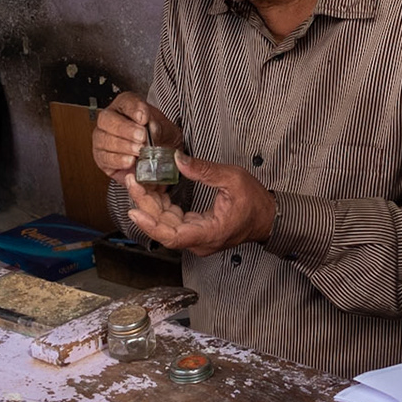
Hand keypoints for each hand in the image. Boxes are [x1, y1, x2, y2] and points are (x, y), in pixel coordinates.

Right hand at [91, 91, 180, 178]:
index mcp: (127, 106)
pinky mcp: (102, 158)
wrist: (160, 158)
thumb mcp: (167, 131)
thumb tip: (152, 130)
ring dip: (123, 146)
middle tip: (141, 136)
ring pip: (103, 139)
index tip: (144, 118)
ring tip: (138, 151)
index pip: (125, 101)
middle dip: (125, 128)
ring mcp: (102, 138)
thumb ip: (160, 128)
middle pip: (107, 119)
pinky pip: (104, 158)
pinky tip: (130, 161)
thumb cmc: (160, 139)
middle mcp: (110, 119)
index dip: (133, 108)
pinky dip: (118, 160)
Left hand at [120, 153, 274, 255]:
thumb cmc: (255, 202)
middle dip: (146, 206)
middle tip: (133, 182)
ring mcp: (197, 239)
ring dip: (152, 206)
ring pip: (166, 226)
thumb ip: (204, 170)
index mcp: (211, 233)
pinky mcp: (196, 232)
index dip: (151, 225)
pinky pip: (173, 222)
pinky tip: (153, 192)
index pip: (173, 236)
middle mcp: (200, 241)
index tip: (135, 210)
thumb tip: (179, 160)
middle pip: (164, 229)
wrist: (268, 217)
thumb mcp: (232, 178)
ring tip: (139, 184)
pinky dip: (162, 208)